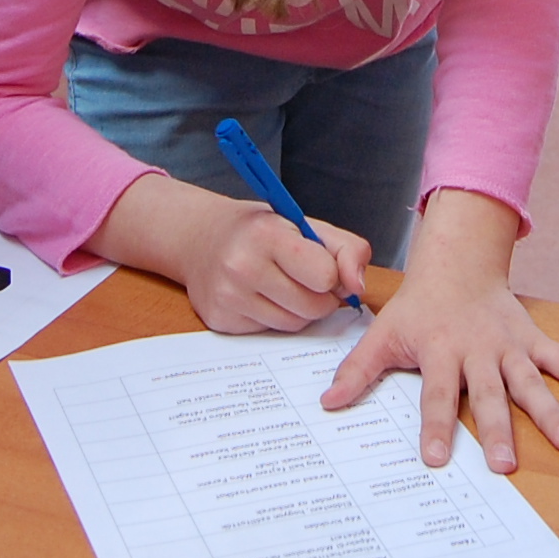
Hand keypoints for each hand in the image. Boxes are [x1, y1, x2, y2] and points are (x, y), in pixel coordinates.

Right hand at [172, 189, 369, 333]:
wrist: (201, 239)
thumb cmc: (260, 232)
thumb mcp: (305, 225)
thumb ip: (347, 249)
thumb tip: (357, 287)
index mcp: (268, 235)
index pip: (325, 276)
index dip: (330, 274)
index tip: (320, 264)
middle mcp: (243, 266)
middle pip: (312, 307)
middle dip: (319, 297)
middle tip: (305, 279)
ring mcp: (228, 296)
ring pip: (293, 324)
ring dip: (299, 311)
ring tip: (283, 286)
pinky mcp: (220, 320)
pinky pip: (269, 332)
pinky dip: (274, 319)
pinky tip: (261, 297)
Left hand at [321, 195, 558, 472]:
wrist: (458, 263)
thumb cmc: (418, 307)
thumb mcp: (383, 333)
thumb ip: (358, 370)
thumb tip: (327, 406)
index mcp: (440, 351)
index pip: (436, 395)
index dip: (434, 427)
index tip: (436, 461)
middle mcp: (478, 351)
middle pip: (488, 396)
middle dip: (496, 431)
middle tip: (504, 467)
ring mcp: (510, 347)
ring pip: (532, 384)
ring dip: (552, 414)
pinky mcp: (533, 340)